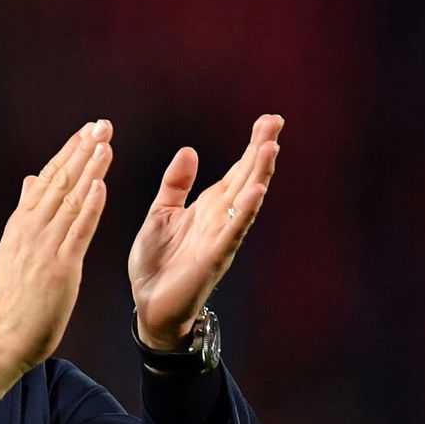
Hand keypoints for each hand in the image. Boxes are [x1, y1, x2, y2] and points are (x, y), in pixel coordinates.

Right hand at [0, 120, 113, 397]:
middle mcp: (31, 230)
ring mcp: (45, 248)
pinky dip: (89, 207)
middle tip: (101, 125)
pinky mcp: (60, 267)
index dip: (68, 152)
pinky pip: (77, 232)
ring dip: (89, 170)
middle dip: (81, 151)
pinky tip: (100, 186)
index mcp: (22, 224)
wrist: (9, 333)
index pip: (47, 179)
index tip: (86, 131)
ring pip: (69, 201)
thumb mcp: (15, 247)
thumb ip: (25, 212)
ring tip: (105, 144)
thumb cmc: (17, 296)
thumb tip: (30, 180)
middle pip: (59, 182)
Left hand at [128, 114, 283, 349]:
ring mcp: (220, 238)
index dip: (252, 146)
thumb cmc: (157, 262)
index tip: (268, 120)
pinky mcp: (213, 258)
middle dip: (261, 151)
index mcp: (208, 207)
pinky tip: (257, 192)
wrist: (149, 303)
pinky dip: (245, 212)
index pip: (236, 171)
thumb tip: (189, 150)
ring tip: (271, 147)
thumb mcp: (161, 213)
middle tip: (275, 121)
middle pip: (246, 178)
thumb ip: (175, 184)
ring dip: (259, 175)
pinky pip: (233, 232)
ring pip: (245, 201)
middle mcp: (220, 219)